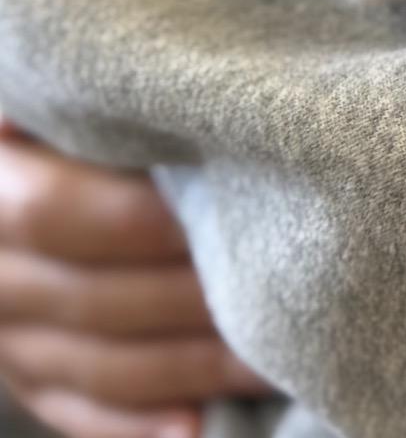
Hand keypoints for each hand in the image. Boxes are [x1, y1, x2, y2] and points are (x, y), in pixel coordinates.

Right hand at [0, 119, 270, 437]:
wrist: (13, 187)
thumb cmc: (62, 127)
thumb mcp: (54, 105)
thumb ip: (93, 107)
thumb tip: (159, 97)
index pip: (57, 211)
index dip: (142, 220)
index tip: (229, 212)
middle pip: (92, 298)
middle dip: (193, 302)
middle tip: (283, 296)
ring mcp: (5, 337)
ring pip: (99, 367)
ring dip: (192, 369)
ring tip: (274, 360)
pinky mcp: (27, 379)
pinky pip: (80, 413)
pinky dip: (140, 426)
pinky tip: (202, 425)